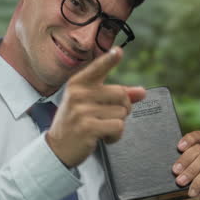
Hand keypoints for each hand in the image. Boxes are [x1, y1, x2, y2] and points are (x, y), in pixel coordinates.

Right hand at [47, 47, 145, 167]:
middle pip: (121, 94)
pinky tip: (103, 138)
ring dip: (117, 125)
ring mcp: (82, 110)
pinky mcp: (88, 127)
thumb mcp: (91, 104)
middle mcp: (78, 94)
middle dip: (123, 108)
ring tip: (101, 128)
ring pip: (121, 113)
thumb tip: (142, 92)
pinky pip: (118, 127)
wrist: (58, 148)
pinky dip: (116, 136)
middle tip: (108, 117)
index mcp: (78, 84)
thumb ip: (116, 96)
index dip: (109, 59)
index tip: (118, 51)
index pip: (97, 68)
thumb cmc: (77, 122)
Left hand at [160, 130, 199, 199]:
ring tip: (179, 182)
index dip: (191, 138)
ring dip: (190, 171)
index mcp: (192, 152)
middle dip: (185, 158)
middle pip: (199, 149)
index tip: (179, 146)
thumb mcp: (166, 175)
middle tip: (174, 170)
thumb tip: (150, 157)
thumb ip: (165, 164)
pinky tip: (190, 192)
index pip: (198, 137)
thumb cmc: (171, 188)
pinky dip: (198, 183)